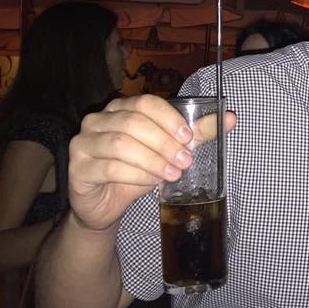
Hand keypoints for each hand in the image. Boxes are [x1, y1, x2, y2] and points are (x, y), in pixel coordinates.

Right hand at [68, 95, 236, 231]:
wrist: (104, 206)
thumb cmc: (137, 172)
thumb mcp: (169, 151)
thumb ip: (197, 134)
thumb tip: (231, 118)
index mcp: (120, 109)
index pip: (146, 102)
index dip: (169, 118)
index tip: (189, 137)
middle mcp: (98, 121)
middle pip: (133, 122)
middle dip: (164, 142)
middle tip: (185, 161)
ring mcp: (84, 143)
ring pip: (121, 144)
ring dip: (153, 160)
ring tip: (173, 173)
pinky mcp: (77, 168)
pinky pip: (109, 168)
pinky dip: (136, 175)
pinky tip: (151, 183)